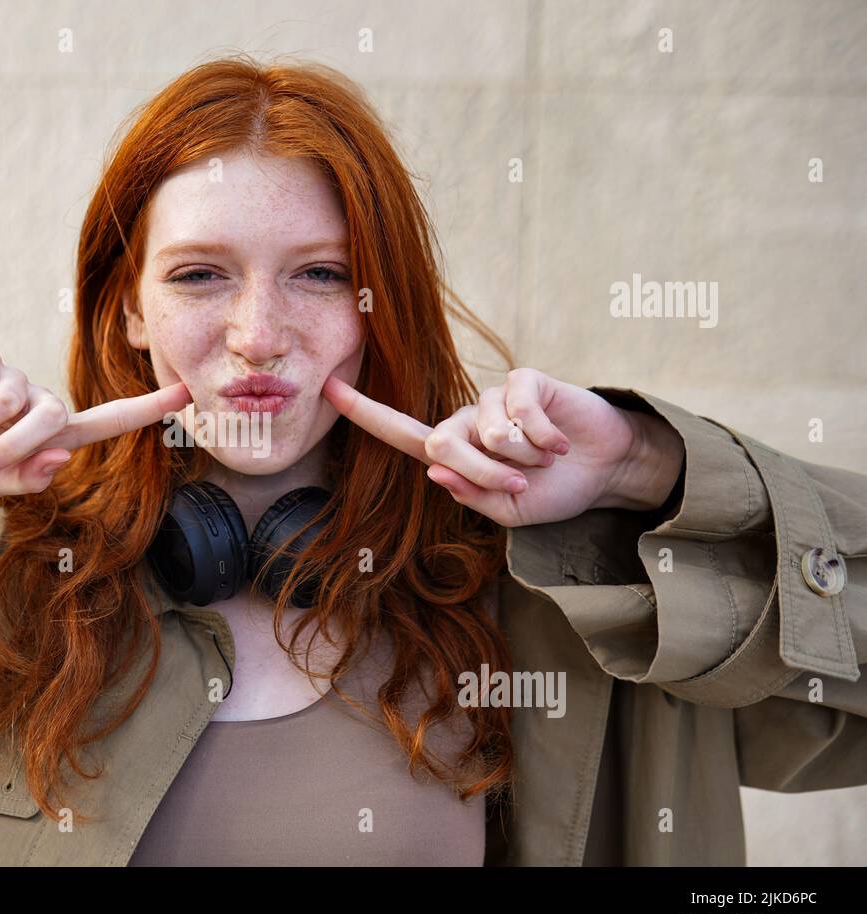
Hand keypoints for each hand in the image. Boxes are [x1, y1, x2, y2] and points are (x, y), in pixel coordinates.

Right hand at [0, 348, 191, 497]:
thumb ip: (24, 477)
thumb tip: (61, 456)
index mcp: (52, 435)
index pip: (108, 421)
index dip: (147, 409)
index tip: (186, 394)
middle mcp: (38, 401)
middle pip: (51, 421)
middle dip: (10, 449)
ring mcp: (12, 377)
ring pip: (10, 404)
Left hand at [322, 367, 684, 526]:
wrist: (605, 471)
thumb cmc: (553, 490)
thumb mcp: (512, 511)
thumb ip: (473, 495)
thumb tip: (434, 471)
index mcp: (454, 453)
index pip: (400, 432)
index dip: (364, 412)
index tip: (328, 387)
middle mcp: (466, 420)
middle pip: (443, 444)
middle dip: (485, 474)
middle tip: (521, 484)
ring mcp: (494, 398)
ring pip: (487, 431)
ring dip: (523, 458)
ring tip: (544, 459)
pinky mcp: (525, 381)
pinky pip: (519, 409)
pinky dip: (542, 437)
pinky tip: (557, 443)